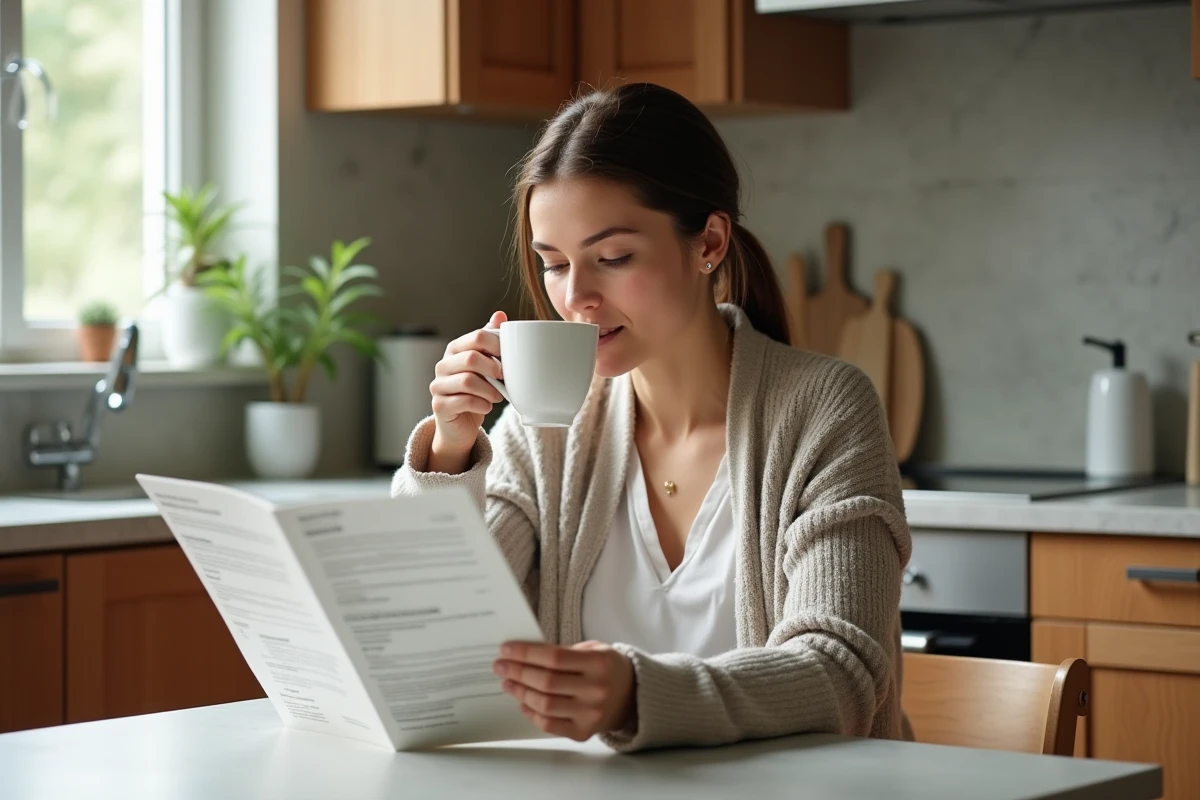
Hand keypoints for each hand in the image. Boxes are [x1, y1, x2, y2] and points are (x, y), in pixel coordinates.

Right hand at [429, 311, 506, 466]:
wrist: (461, 425)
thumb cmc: (476, 392)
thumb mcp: (485, 366)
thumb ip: (490, 342)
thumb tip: (500, 315)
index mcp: (455, 350)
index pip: (476, 337)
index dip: (497, 346)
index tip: (509, 358)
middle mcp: (443, 365)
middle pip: (470, 357)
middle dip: (493, 368)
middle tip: (504, 378)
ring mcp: (438, 385)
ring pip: (467, 381)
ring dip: (489, 390)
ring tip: (498, 396)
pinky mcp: (439, 405)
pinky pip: (464, 401)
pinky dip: (482, 404)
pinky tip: (487, 406)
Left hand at [494, 641, 635, 740]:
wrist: (633, 695)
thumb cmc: (606, 667)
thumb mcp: (593, 649)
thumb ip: (562, 653)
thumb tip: (522, 655)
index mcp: (599, 664)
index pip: (554, 658)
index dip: (526, 654)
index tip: (506, 649)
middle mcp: (596, 691)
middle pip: (546, 682)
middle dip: (517, 672)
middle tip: (500, 666)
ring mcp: (590, 714)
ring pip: (545, 705)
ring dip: (520, 692)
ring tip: (508, 682)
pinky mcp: (583, 732)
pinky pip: (549, 725)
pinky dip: (532, 713)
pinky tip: (522, 702)